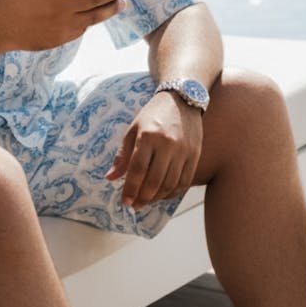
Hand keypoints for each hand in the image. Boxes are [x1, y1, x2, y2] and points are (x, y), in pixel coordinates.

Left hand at [105, 91, 203, 209]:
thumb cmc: (153, 114)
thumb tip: (110, 178)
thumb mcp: (133, 129)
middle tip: (134, 206)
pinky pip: (185, 181)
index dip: (130, 189)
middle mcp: (167, 144)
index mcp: (148, 136)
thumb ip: (122, 155)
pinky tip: (163, 196)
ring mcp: (183, 150)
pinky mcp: (195, 154)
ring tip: (146, 201)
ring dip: (157, 198)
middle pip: (155, 180)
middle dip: (143, 198)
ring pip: (170, 184)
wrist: (182, 99)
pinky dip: (173, 193)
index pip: (138, 169)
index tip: (125, 202)